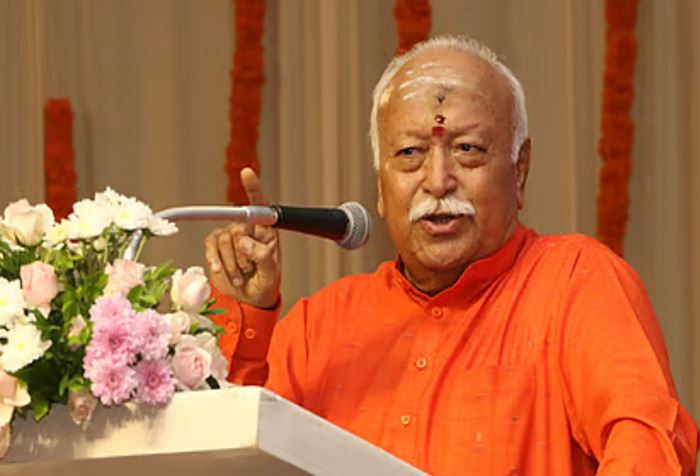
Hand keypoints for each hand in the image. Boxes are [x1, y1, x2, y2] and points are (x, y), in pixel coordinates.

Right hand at [204, 168, 280, 308]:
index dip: (253, 187)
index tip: (247, 172)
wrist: (249, 300)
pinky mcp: (215, 244)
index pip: (260, 206)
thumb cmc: (265, 283)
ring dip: (231, 264)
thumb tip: (246, 242)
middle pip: (237, 229)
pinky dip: (216, 261)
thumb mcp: (271, 274)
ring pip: (223, 240)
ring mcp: (231, 235)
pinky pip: (210, 246)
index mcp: (267, 232)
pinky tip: (222, 271)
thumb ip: (263, 257)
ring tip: (241, 275)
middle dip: (242, 257)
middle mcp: (248, 229)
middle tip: (250, 270)